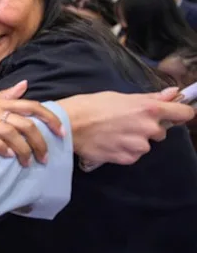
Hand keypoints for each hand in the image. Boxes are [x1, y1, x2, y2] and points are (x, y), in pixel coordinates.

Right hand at [0, 81, 65, 166]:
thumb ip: (5, 96)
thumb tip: (25, 84)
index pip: (30, 105)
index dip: (49, 118)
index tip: (62, 133)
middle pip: (24, 123)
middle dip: (38, 142)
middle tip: (44, 158)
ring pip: (9, 132)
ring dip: (22, 150)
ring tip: (27, 163)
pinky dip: (0, 148)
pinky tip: (8, 157)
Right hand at [57, 87, 194, 165]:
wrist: (68, 125)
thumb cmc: (91, 105)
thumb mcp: (120, 96)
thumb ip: (150, 98)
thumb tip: (173, 94)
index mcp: (149, 109)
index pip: (183, 114)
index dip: (180, 113)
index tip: (173, 114)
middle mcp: (148, 128)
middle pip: (161, 131)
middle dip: (148, 128)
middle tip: (126, 122)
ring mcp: (138, 146)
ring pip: (145, 145)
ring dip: (135, 141)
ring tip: (114, 133)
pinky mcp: (126, 158)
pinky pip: (133, 155)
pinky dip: (124, 150)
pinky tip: (110, 142)